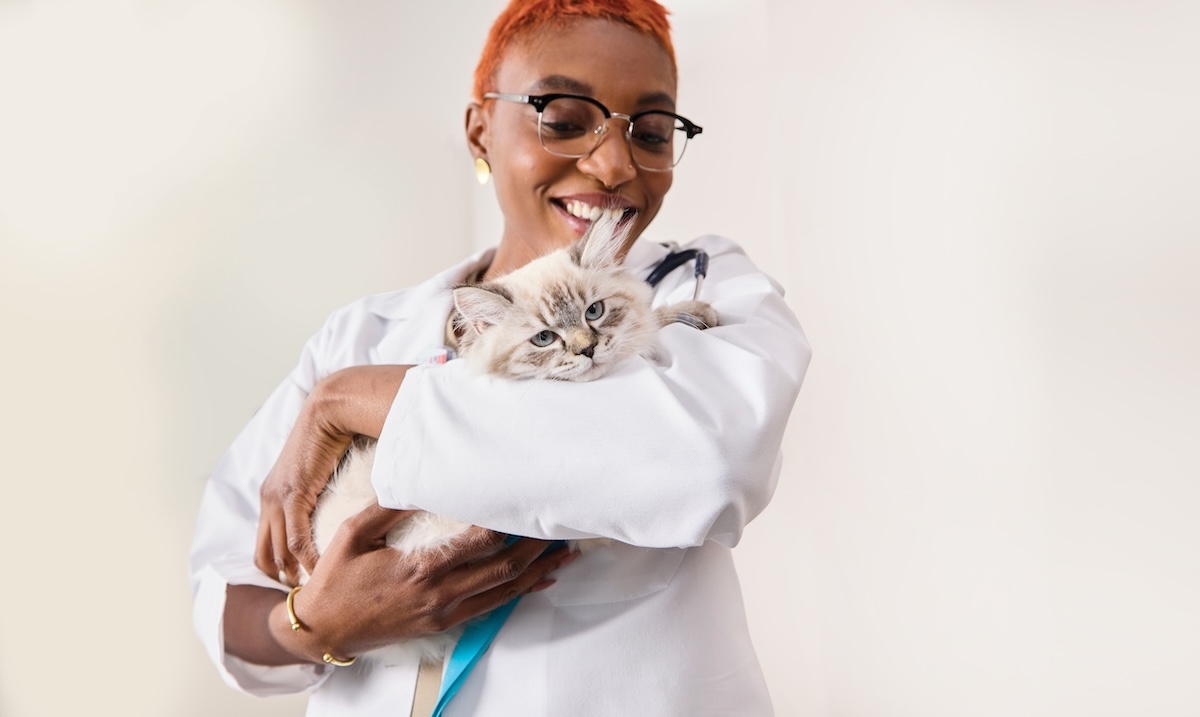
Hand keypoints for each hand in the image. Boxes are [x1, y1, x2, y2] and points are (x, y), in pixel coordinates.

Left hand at [255, 365, 410, 583]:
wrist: (333, 407)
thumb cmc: (337, 434)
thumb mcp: (324, 470)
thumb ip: (325, 492)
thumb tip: (343, 509)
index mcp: (273, 493)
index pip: (267, 542)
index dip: (279, 567)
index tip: (300, 586)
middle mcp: (269, 498)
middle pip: (264, 554)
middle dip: (282, 579)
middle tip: (306, 597)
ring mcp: (277, 497)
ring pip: (278, 551)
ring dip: (295, 575)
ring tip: (316, 592)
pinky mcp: (292, 494)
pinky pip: (297, 539)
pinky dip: (307, 559)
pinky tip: (322, 571)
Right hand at [287, 504, 576, 660]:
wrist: (322, 630)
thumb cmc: (335, 581)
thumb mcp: (352, 535)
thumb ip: (387, 508)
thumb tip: (415, 481)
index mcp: (420, 569)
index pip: (477, 541)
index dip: (506, 521)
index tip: (525, 499)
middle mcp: (439, 594)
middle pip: (503, 567)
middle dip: (536, 545)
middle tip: (560, 523)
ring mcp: (444, 612)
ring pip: (504, 590)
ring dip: (537, 571)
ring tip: (565, 552)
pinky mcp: (443, 623)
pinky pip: (491, 607)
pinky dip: (519, 592)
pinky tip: (538, 581)